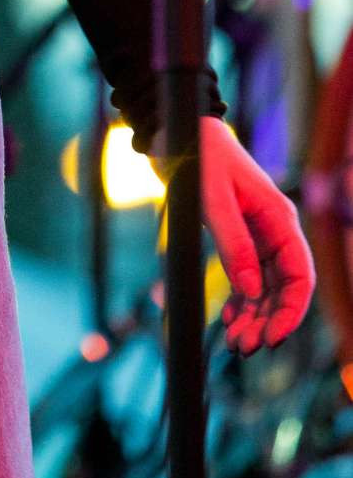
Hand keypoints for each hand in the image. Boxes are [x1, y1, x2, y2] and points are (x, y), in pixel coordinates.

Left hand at [155, 118, 315, 353]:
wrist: (178, 130)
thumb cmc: (201, 156)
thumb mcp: (213, 200)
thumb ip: (234, 244)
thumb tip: (252, 293)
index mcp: (280, 218)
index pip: (299, 275)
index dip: (291, 311)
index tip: (271, 337)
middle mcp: (274, 230)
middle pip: (282, 288)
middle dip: (268, 321)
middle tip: (243, 347)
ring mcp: (256, 235)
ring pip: (263, 287)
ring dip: (252, 316)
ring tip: (234, 342)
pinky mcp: (236, 237)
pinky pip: (245, 278)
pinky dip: (238, 300)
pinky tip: (227, 318)